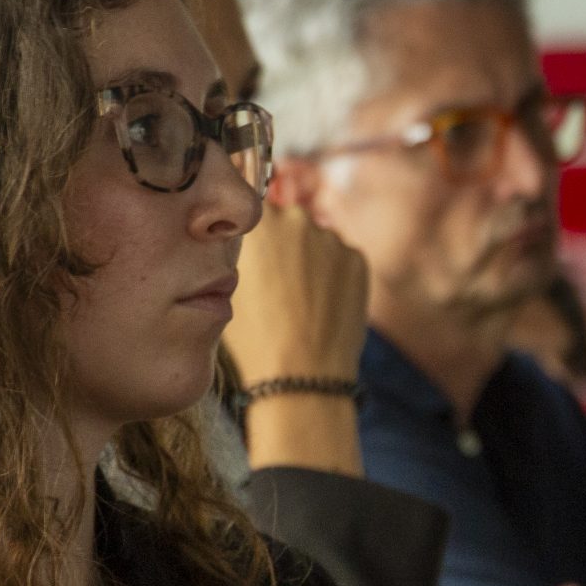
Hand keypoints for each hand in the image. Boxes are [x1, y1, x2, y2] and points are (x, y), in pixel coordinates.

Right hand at [221, 203, 367, 387]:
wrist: (301, 375)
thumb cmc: (255, 338)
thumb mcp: (228, 290)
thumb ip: (242, 255)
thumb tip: (253, 246)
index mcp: (257, 223)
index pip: (256, 210)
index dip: (258, 236)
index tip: (260, 258)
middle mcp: (296, 220)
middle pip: (289, 222)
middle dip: (286, 244)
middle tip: (279, 283)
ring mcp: (331, 239)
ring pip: (318, 242)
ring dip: (312, 261)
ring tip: (302, 302)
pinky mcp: (357, 259)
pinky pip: (342, 261)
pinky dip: (335, 277)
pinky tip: (324, 307)